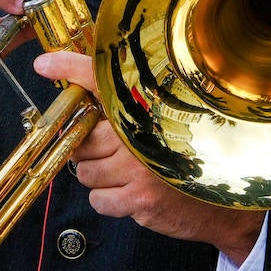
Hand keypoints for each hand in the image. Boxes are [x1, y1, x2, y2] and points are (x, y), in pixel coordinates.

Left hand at [34, 52, 264, 265]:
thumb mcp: (164, 122)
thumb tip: (83, 93)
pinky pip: (97, 200)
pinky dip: (109, 200)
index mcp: (146, 108)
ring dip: (99, 177)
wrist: (225, 205)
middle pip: (82, 140)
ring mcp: (139, 168)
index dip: (70, 68)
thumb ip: (128, 108)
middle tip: (110, 152)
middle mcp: (141, 133)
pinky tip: (130, 193)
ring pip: (85, 173)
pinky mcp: (140, 200)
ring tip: (126, 173)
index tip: (45, 65)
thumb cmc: (191, 160)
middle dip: (89, 150)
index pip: (101, 80)